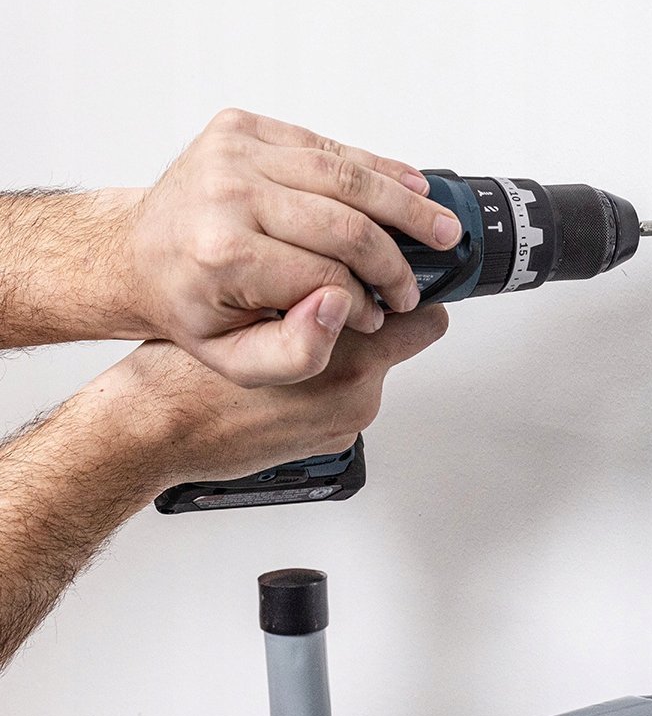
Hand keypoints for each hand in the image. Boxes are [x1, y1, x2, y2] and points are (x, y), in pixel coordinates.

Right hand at [85, 304, 448, 485]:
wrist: (159, 428)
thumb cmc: (195, 368)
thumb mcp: (261, 305)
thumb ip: (323, 290)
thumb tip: (364, 272)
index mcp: (351, 355)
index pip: (428, 319)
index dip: (414, 295)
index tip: (397, 281)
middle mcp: (358, 394)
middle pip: (402, 343)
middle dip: (377, 320)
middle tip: (336, 302)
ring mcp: (346, 424)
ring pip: (374, 369)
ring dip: (349, 351)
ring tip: (299, 337)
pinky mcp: (333, 443)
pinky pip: (349, 399)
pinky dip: (331, 384)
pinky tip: (291, 376)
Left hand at [127, 108, 461, 387]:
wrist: (138, 253)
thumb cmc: (188, 304)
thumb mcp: (234, 361)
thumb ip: (297, 353)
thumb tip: (344, 308)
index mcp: (222, 253)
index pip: (327, 276)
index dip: (367, 301)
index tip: (380, 314)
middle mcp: (227, 193)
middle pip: (346, 222)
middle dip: (395, 257)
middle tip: (418, 278)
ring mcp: (234, 152)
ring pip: (346, 175)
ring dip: (402, 203)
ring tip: (439, 225)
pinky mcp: (244, 127)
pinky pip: (327, 145)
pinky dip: (374, 166)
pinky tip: (406, 184)